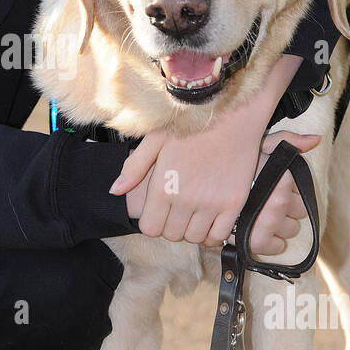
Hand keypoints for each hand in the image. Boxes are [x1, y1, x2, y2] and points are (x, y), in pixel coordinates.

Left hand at [111, 120, 319, 257]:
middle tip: (178, 210)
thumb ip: (134, 167)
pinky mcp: (234, 203)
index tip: (160, 211)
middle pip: (172, 235)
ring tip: (195, 213)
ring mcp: (211, 204)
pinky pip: (220, 235)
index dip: (153, 222)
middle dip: (171, 225)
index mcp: (162, 186)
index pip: (150, 228)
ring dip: (192, 230)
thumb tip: (114, 190)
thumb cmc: (190, 122)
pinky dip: (214, 233)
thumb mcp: (155, 139)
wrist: (231, 111)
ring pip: (195, 238)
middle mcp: (185, 200)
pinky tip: (212, 218)